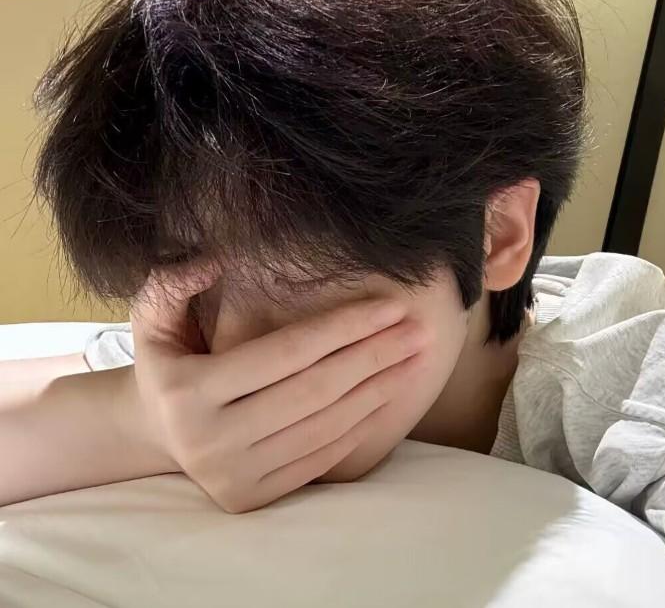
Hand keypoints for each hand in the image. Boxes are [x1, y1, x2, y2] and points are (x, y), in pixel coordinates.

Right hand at [130, 260, 425, 512]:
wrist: (154, 433)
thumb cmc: (165, 364)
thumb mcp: (151, 317)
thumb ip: (172, 282)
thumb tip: (215, 258)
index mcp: (189, 392)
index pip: (287, 352)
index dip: (344, 326)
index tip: (391, 306)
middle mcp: (211, 441)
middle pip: (315, 390)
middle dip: (374, 356)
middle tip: (420, 331)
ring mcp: (234, 476)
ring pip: (325, 427)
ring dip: (378, 391)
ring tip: (414, 361)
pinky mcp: (253, 498)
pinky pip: (321, 459)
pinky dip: (360, 427)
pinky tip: (386, 397)